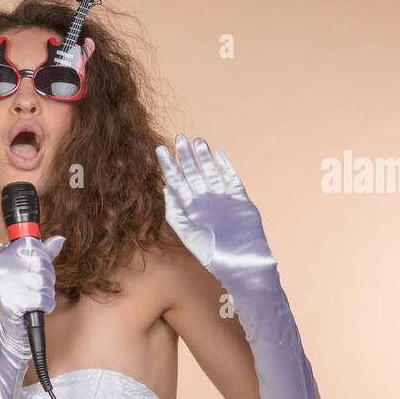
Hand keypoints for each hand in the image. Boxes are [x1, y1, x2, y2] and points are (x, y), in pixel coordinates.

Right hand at [0, 234, 65, 356]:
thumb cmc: (23, 296)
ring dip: (48, 293)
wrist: (15, 328)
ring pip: (43, 282)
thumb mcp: (31, 271)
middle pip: (40, 264)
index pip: (33, 246)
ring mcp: (3, 287)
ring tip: (37, 299)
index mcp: (1, 257)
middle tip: (40, 289)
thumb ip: (43, 254)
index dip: (44, 260)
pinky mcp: (11, 304)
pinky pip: (42, 299)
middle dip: (48, 278)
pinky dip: (47, 305)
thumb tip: (59, 239)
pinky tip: (39, 308)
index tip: (38, 271)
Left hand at [156, 134, 275, 287]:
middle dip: (185, 156)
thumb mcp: (186, 232)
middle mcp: (204, 203)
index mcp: (189, 210)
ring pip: (211, 173)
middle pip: (193, 174)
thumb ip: (175, 211)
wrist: (239, 260)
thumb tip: (166, 188)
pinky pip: (231, 179)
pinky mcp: (239, 200)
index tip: (160, 150)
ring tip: (197, 140)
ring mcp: (222, 200)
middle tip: (179, 138)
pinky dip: (226, 167)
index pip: (176, 183)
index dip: (168, 166)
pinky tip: (218, 155)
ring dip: (204, 157)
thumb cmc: (211, 252)